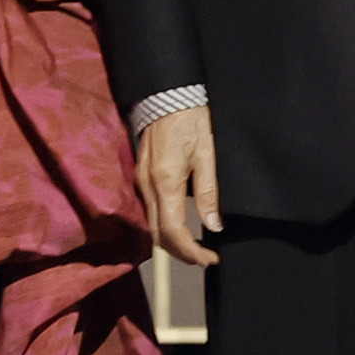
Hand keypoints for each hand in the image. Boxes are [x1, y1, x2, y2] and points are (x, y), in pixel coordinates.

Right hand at [135, 105, 222, 266]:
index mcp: (166, 182)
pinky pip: (150, 210)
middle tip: (204, 258)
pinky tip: (182, 225)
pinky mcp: (141, 176)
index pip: (173, 232)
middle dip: (181, 252)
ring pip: (151, 225)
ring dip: (171, 241)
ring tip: (196, 246)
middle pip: (158, 235)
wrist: (167, 95)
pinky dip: (164, 225)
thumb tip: (213, 225)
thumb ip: (208, 193)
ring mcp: (141, 182)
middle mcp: (148, 186)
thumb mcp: (207, 155)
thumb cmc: (191, 120)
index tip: (209, 259)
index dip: (191, 251)